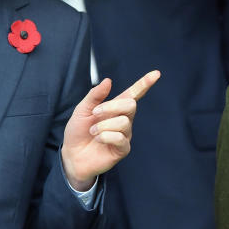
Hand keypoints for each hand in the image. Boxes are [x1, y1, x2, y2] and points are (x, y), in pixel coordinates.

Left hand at [61, 70, 160, 190]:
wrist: (72, 155)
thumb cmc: (78, 132)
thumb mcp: (82, 110)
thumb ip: (95, 96)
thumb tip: (108, 81)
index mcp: (115, 108)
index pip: (133, 94)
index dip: (144, 84)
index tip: (156, 73)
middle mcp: (123, 120)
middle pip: (131, 105)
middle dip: (111, 107)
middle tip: (95, 113)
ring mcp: (125, 134)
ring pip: (124, 122)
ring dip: (104, 125)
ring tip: (93, 131)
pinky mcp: (123, 149)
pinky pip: (120, 138)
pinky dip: (106, 136)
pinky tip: (98, 140)